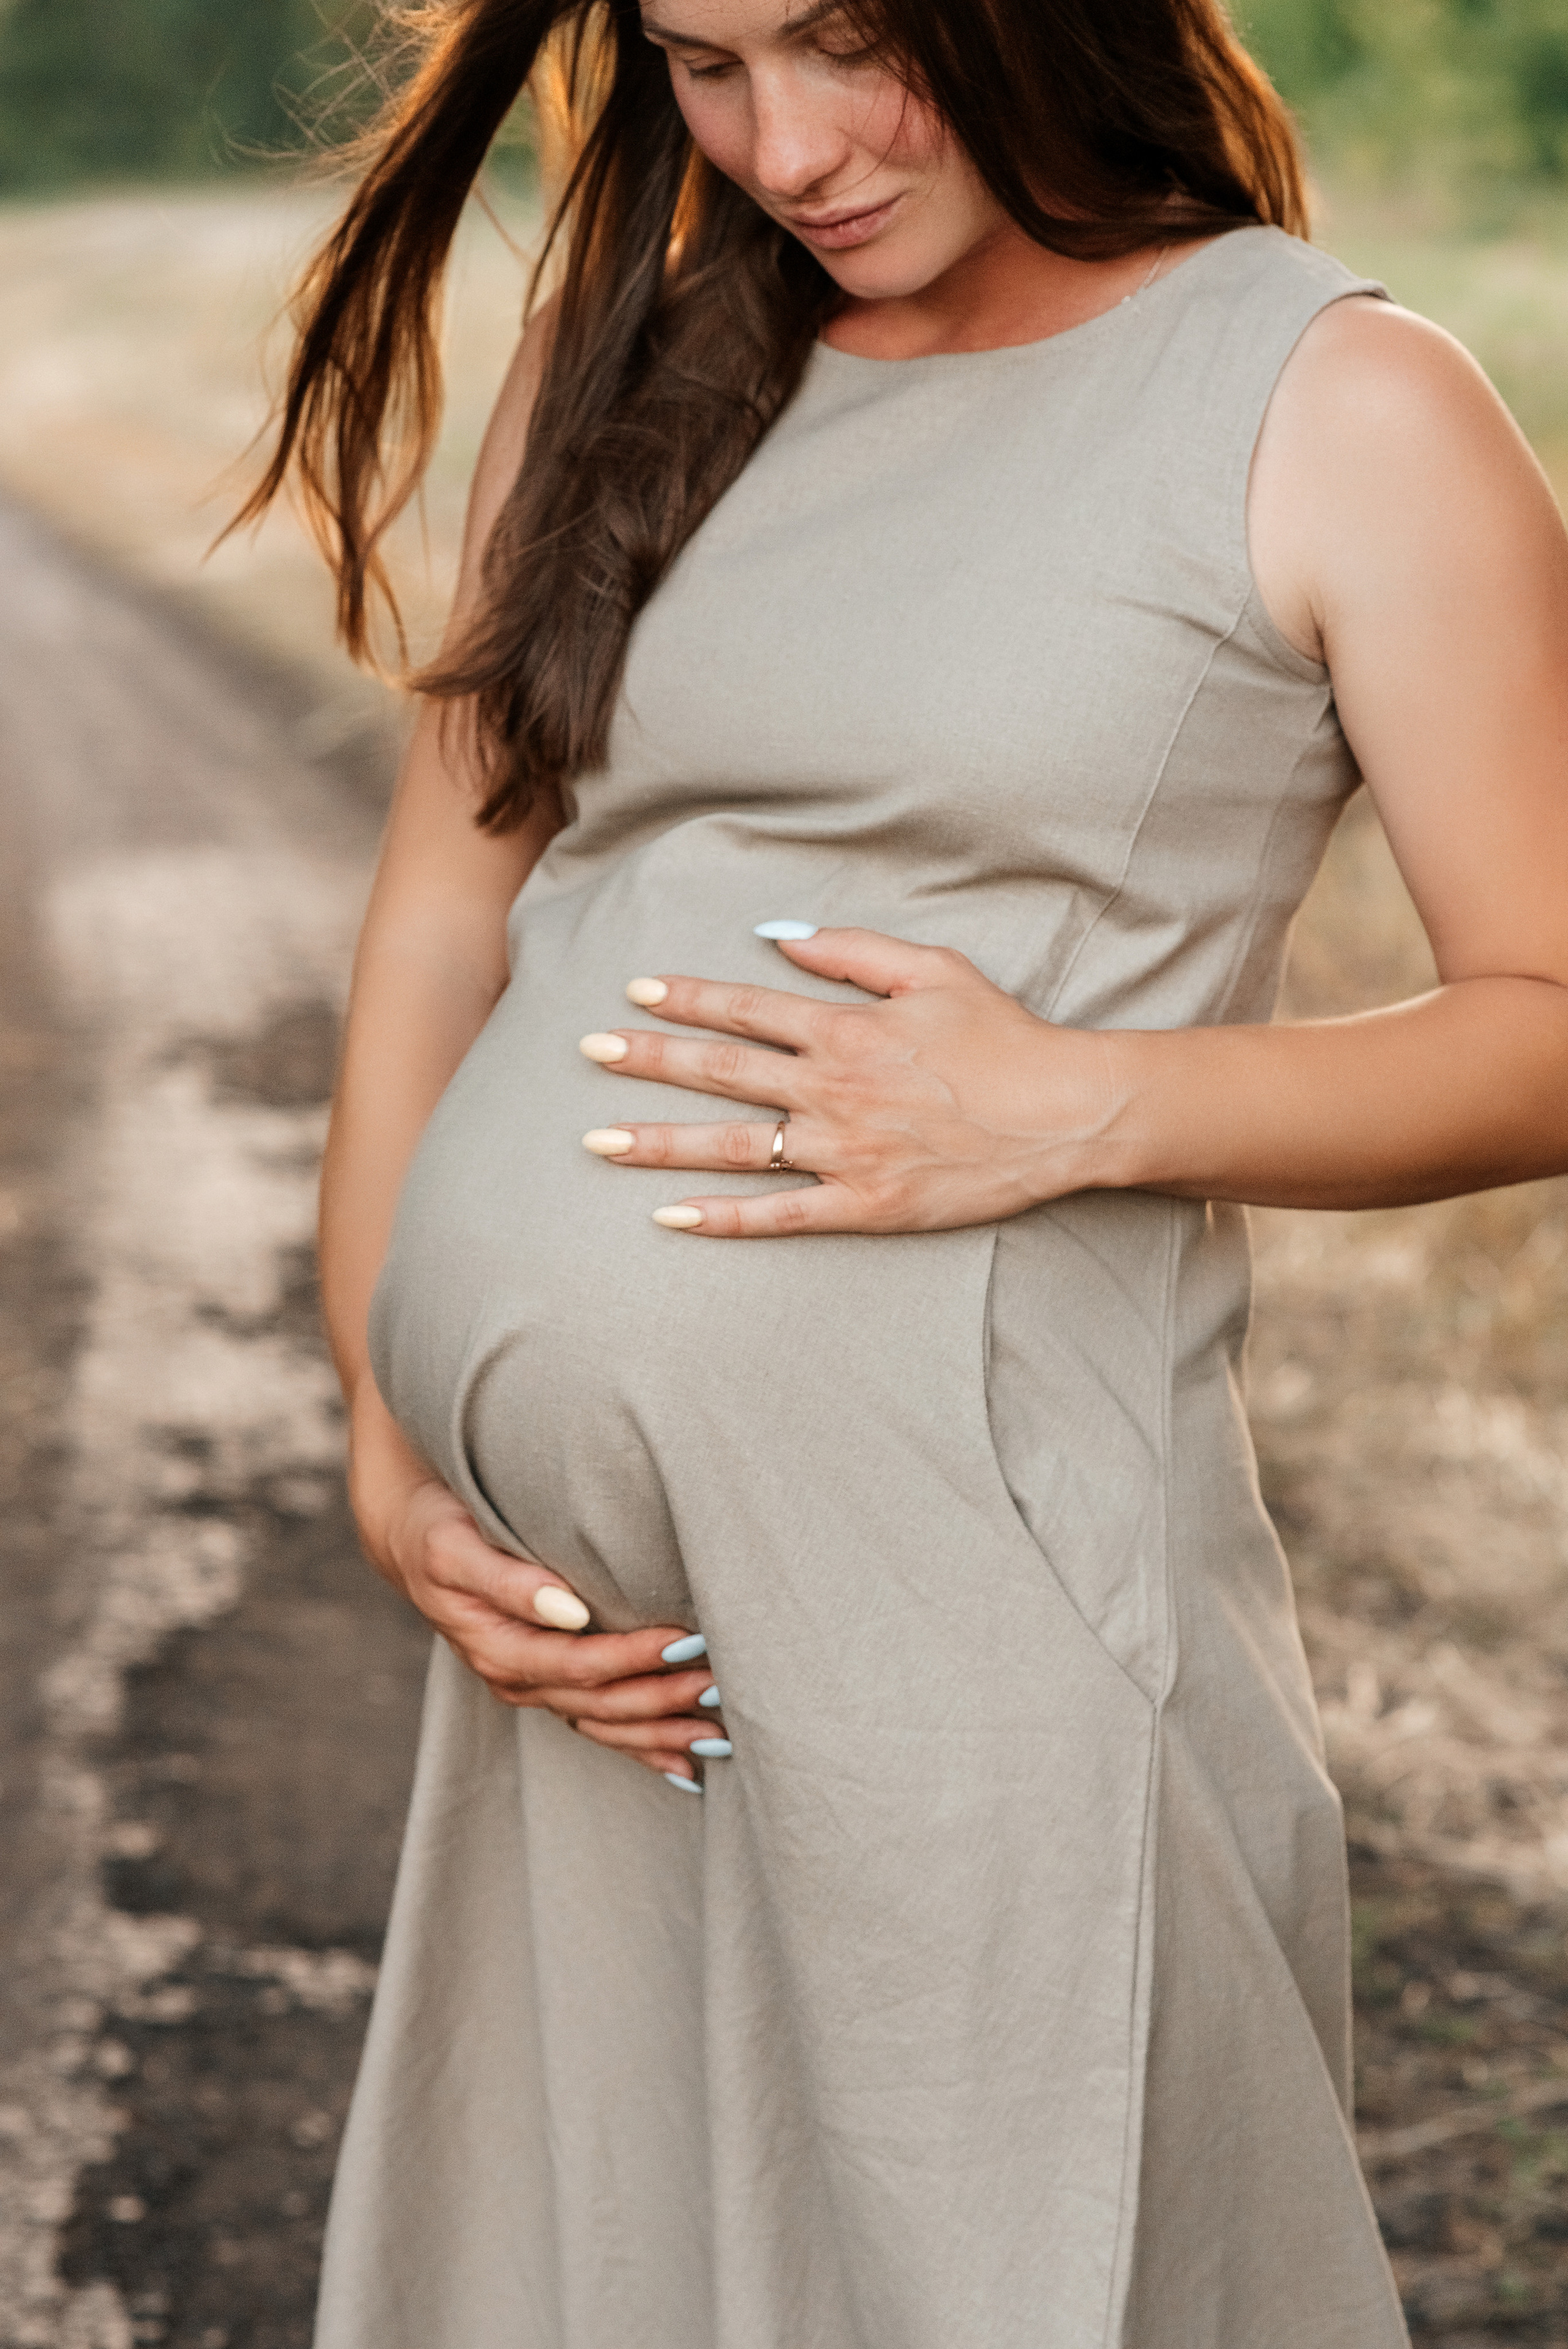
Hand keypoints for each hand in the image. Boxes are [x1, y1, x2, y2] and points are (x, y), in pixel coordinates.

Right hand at [350, 1387, 722, 1785]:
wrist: (411, 1540)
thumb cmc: (436, 1531)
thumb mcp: (457, 1549)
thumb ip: (510, 1581)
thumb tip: (568, 1608)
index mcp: (499, 1648)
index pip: (579, 1664)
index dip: (633, 1658)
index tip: (686, 1642)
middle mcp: (517, 1677)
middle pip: (600, 1703)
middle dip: (663, 1700)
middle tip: (722, 1684)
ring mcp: (533, 1685)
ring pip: (605, 1723)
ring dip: (662, 1732)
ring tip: (720, 1732)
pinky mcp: (547, 1681)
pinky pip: (598, 1725)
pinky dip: (642, 1747)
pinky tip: (685, 1766)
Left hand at [578, 927, 1118, 1235]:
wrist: (1063, 1113)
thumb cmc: (1002, 1038)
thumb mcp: (933, 969)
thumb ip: (850, 951)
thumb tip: (777, 938)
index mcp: (845, 1028)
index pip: (745, 1007)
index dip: (685, 998)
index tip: (634, 992)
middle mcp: (832, 1089)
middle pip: (720, 1071)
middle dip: (648, 1059)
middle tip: (587, 1052)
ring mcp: (842, 1152)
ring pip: (731, 1146)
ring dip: (658, 1142)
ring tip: (597, 1141)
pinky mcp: (864, 1206)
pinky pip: (778, 1217)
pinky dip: (722, 1218)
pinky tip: (670, 1216)